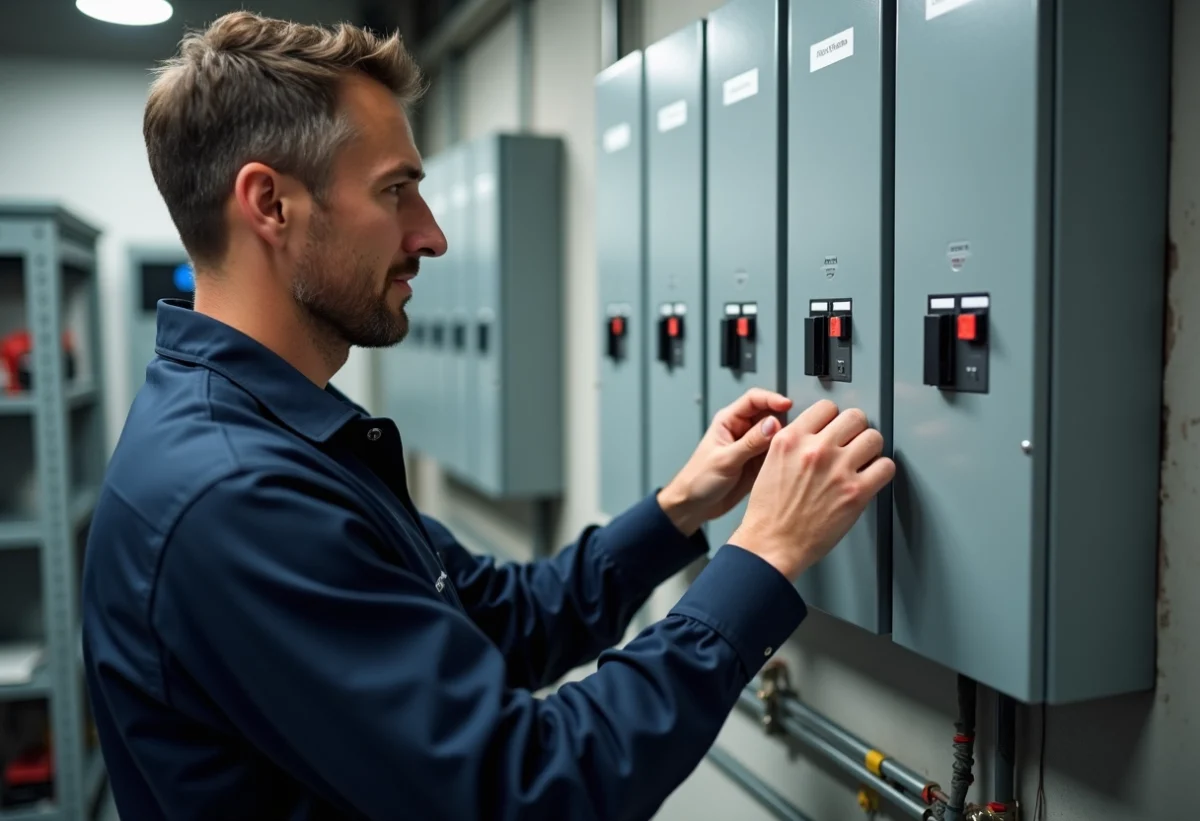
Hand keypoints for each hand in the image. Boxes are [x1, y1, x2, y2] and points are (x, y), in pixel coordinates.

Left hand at [657, 388, 792, 535]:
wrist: (695, 506)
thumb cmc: (698, 480)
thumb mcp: (725, 460)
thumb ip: (750, 443)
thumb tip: (773, 424)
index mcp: (729, 421)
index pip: (754, 400)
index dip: (772, 399)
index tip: (787, 405)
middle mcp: (742, 430)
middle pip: (770, 415)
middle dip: (784, 420)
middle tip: (794, 432)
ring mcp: (752, 447)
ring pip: (776, 435)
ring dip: (785, 440)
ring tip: (794, 447)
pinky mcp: (759, 462)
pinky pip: (776, 454)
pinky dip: (784, 456)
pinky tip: (790, 461)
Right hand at [729, 399, 894, 581]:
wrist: (772, 543)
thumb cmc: (769, 512)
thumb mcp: (770, 463)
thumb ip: (794, 444)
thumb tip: (817, 434)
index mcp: (791, 440)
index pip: (826, 408)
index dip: (833, 418)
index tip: (836, 427)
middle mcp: (816, 450)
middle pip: (854, 417)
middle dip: (855, 430)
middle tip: (853, 441)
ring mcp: (838, 470)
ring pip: (874, 438)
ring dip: (871, 448)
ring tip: (864, 459)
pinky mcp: (856, 492)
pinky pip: (886, 467)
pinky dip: (882, 471)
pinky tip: (872, 476)